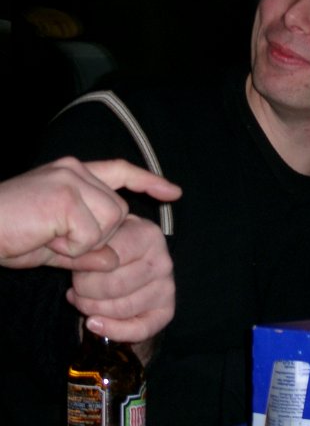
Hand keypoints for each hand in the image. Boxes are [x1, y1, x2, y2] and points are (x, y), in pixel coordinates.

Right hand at [0, 157, 180, 269]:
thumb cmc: (6, 236)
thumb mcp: (51, 247)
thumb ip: (86, 250)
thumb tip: (115, 259)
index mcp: (72, 174)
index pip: (120, 170)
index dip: (148, 181)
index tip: (174, 192)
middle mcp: (75, 169)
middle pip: (119, 210)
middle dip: (98, 236)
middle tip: (55, 239)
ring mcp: (71, 178)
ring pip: (111, 220)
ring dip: (84, 242)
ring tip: (48, 236)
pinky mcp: (66, 194)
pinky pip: (92, 233)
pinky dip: (72, 246)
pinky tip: (45, 237)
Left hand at [67, 214, 175, 348]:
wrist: (137, 260)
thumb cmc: (115, 246)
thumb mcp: (104, 235)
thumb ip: (90, 246)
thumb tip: (71, 258)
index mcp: (149, 235)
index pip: (109, 258)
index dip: (82, 267)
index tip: (70, 268)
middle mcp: (163, 262)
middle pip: (114, 286)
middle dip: (85, 291)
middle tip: (75, 287)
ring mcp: (166, 288)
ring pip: (121, 309)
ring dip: (93, 309)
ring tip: (81, 300)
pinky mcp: (166, 311)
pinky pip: (138, 330)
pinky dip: (111, 330)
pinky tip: (93, 323)